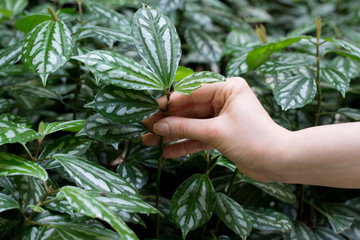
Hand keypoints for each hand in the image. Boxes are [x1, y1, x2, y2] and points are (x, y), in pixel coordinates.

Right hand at [142, 77, 289, 181]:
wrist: (279, 162)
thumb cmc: (253, 139)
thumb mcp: (216, 132)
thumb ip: (185, 128)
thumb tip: (158, 126)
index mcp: (228, 88)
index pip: (192, 92)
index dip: (170, 102)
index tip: (151, 109)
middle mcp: (225, 100)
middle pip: (189, 110)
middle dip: (168, 121)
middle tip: (145, 127)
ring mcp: (222, 118)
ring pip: (192, 125)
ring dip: (172, 134)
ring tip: (149, 141)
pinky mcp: (222, 134)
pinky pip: (199, 137)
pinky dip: (185, 145)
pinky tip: (166, 152)